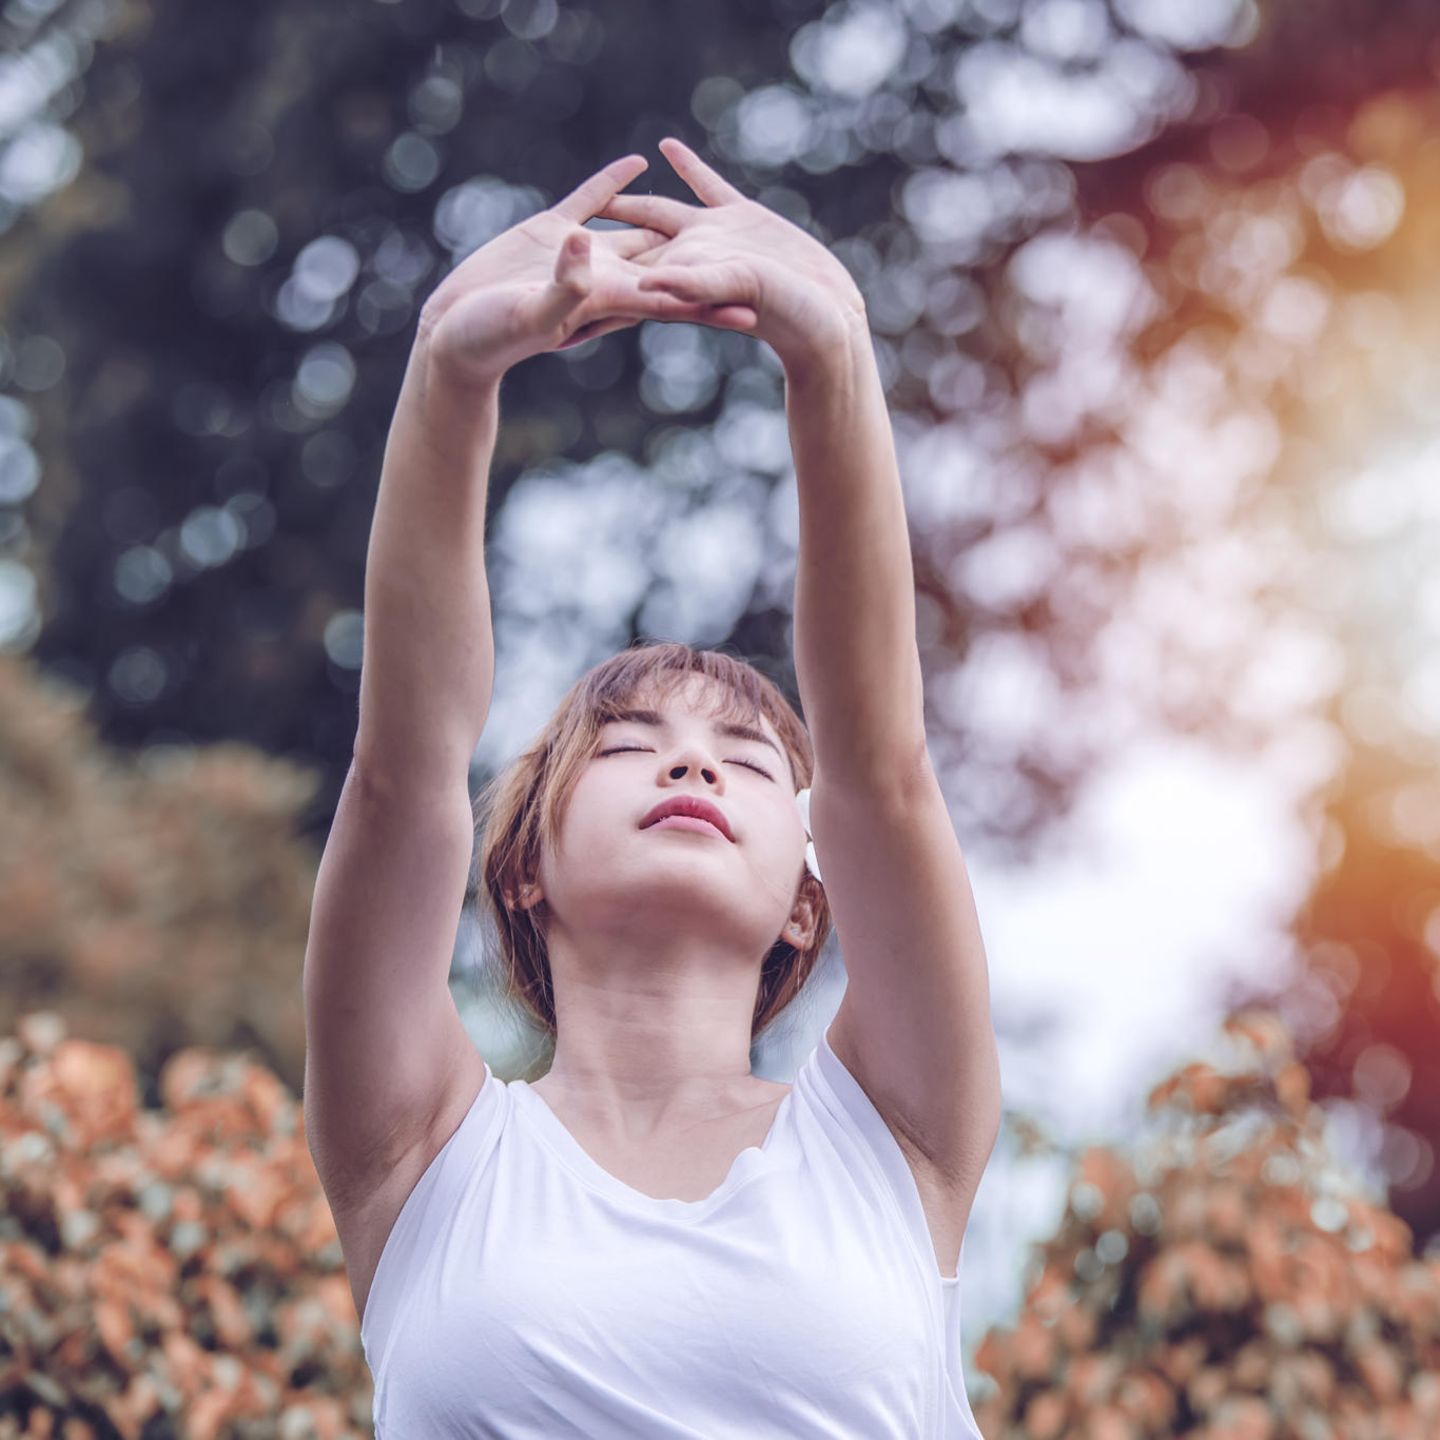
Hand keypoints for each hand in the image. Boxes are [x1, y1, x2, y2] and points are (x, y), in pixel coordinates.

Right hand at [417, 153, 759, 385]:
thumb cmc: (490, 337)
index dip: (712, 298)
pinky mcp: (550, 232)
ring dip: (673, 221)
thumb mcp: (529, 314)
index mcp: (607, 300)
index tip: (754, 300)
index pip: (672, 298)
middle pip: (670, 268)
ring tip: (712, 208)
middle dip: (711, 265)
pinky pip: (592, 200)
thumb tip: (586, 245)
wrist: (454, 334)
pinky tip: (639, 160)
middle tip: (756, 257)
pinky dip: (614, 182)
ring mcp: (580, 254)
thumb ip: (562, 285)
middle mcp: (603, 278)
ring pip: (638, 231)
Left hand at [596, 137, 868, 373]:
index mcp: (678, 275)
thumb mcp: (730, 294)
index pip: (626, 263)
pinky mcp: (742, 217)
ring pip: (666, 211)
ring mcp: (715, 235)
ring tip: (610, 178)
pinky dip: (687, 167)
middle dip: (607, 226)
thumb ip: (688, 285)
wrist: (825, 308)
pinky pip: (706, 187)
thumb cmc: (781, 313)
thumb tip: (644, 280)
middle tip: (570, 213)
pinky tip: (667, 146)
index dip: (594, 257)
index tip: (559, 250)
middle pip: (637, 236)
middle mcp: (690, 255)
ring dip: (638, 196)